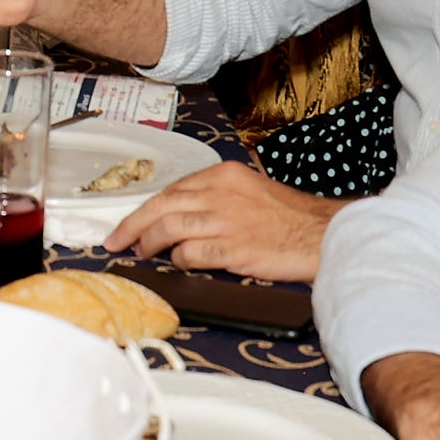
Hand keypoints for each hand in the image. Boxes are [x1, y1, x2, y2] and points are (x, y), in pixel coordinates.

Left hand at [107, 163, 335, 281]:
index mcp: (224, 175)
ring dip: (148, 244)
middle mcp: (221, 193)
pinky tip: (176, 264)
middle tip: (116, 241)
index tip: (129, 222)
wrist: (323, 235)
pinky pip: (190, 254)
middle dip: (132, 225)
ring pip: (168, 229)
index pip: (172, 190)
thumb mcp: (250, 191)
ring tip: (141, 254)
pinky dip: (178, 260)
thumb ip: (215, 197)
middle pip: (161, 206)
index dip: (145, 208)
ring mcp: (225, 220)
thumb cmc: (290, 217)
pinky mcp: (232, 248)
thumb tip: (179, 215)